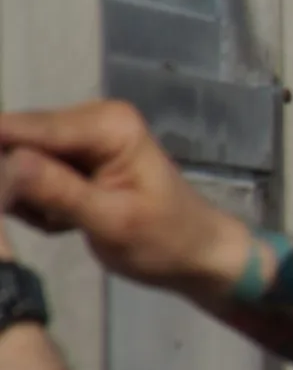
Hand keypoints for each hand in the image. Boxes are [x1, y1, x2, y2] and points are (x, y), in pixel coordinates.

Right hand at [0, 102, 253, 303]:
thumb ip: (57, 190)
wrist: (196, 253)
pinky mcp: (73, 157)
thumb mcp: (110, 222)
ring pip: (14, 162)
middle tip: (54, 220)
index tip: (5, 199)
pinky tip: (67, 220)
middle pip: (12, 142)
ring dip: (29, 200)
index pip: (22, 129)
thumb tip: (8, 161)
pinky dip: (37, 204)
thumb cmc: (166, 240)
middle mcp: (90, 117)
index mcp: (106, 124)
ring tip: (66, 222)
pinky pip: (26, 176)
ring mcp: (80, 136)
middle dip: (14, 187)